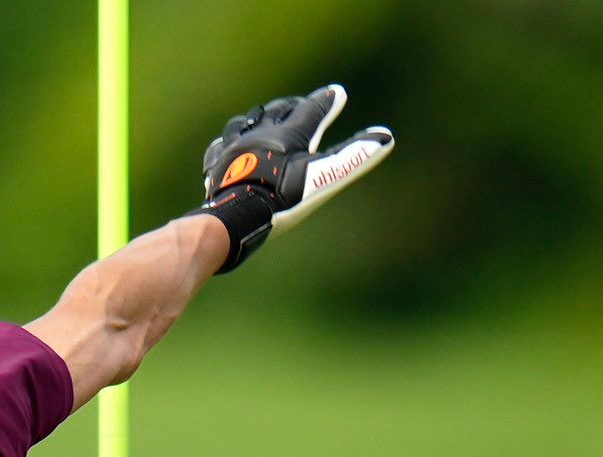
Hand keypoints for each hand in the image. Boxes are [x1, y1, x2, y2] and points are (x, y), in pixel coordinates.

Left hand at [193, 83, 393, 272]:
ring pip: (246, 123)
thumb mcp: (323, 178)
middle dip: (292, 107)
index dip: (327, 102)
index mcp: (289, 133)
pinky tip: (228, 148)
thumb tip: (386, 138)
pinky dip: (229, 144)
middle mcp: (260, 133)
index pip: (313, 110)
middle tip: (301, 106)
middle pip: (278, 111)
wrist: (235, 216)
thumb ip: (353, 158)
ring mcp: (234, 147)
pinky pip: (221, 147)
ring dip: (258, 120)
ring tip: (262, 122)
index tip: (337, 94)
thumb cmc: (282, 197)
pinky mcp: (216, 165)